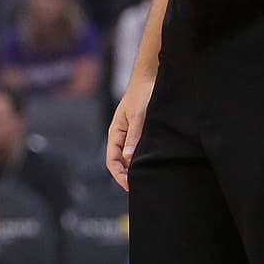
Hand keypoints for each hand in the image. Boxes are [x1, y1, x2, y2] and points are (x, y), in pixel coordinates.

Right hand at [107, 77, 155, 191]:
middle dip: (126, 176)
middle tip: (140, 187)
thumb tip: (127, 158)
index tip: (130, 186)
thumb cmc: (142, 93)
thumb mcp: (138, 115)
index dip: (119, 175)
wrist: (150, 76)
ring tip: (146, 179)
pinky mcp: (140, 130)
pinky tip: (151, 164)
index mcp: (115, 131)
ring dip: (134, 168)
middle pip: (119, 161)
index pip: (112, 160)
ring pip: (128, 156)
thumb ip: (134, 136)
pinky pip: (137, 149)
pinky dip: (141, 159)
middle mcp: (121, 134)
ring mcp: (130, 133)